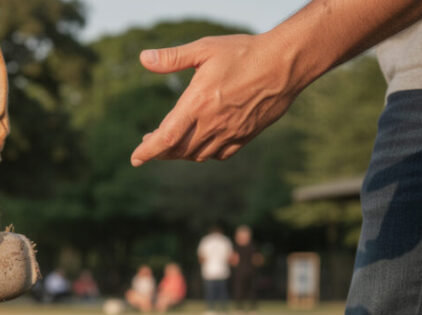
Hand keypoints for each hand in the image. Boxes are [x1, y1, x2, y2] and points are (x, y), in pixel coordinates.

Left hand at [130, 33, 306, 165]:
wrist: (285, 63)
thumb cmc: (244, 52)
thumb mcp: (205, 49)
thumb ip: (173, 58)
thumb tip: (144, 58)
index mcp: (198, 103)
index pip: (166, 137)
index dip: (148, 151)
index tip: (136, 159)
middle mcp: (212, 123)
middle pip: (178, 149)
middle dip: (160, 151)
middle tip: (149, 144)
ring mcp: (230, 132)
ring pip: (197, 154)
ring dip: (180, 152)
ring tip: (171, 142)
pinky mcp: (245, 136)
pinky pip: (219, 154)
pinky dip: (204, 153)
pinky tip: (200, 143)